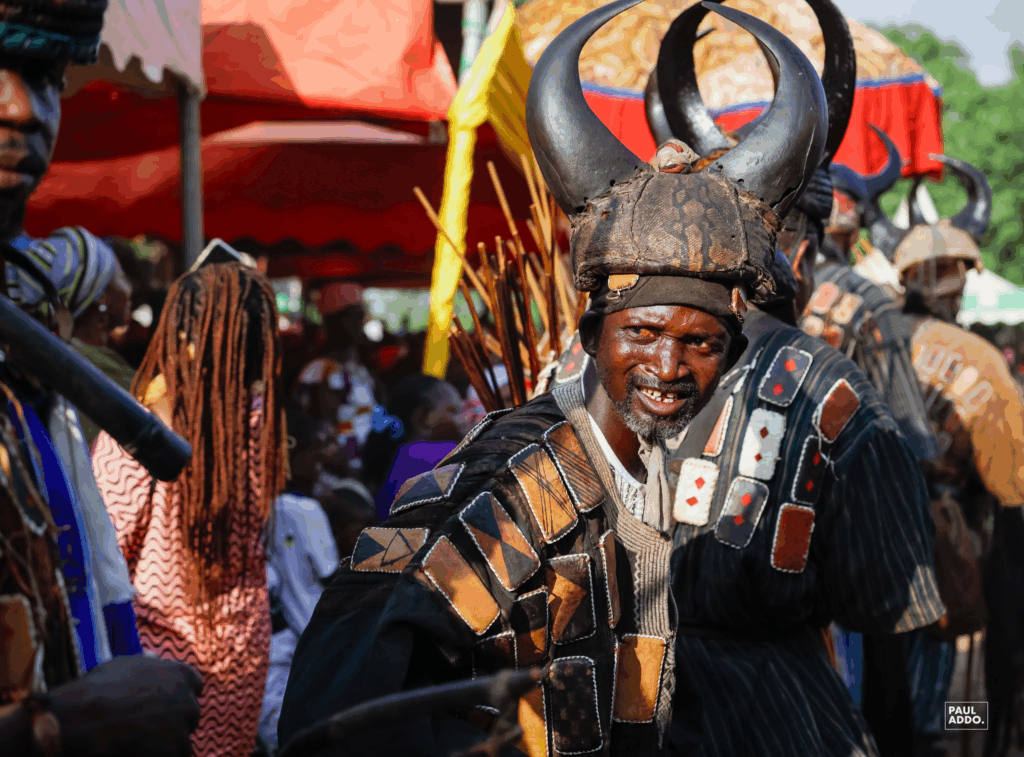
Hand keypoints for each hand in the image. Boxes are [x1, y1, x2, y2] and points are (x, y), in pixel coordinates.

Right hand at [49, 655, 202, 756]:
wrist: (82, 720)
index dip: (179, 694)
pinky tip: (139, 752)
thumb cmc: (98, 689)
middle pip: (190, 713)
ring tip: (140, 742)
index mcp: (181, 675)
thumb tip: (155, 656)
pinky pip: (175, 756)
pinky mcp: (175, 752)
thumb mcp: (125, 665)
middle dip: (174, 719)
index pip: (195, 685)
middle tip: (146, 726)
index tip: (165, 704)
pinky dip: (161, 755)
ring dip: (167, 742)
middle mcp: (188, 701)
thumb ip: (148, 664)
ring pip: (182, 739)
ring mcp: (183, 729)